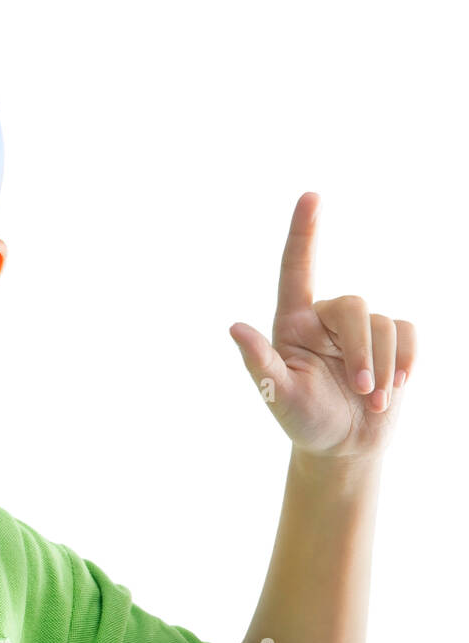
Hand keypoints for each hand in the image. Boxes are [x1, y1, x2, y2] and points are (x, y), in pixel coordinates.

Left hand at [229, 192, 416, 463]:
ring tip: (373, 401)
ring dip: (382, 366)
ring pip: (383, 323)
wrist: (344, 446)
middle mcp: (324, 318)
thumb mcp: (278, 395)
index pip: (296, 267)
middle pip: (353, 306)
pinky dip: (405, 360)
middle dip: (361, 350)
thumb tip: (234, 326)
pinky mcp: (391, 342)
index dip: (303, 231)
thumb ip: (259, 363)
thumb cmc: (303, 420)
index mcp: (291, 322)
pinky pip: (407, 333)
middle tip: (362, 392)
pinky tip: (397, 386)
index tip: (311, 196)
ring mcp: (359, 329)